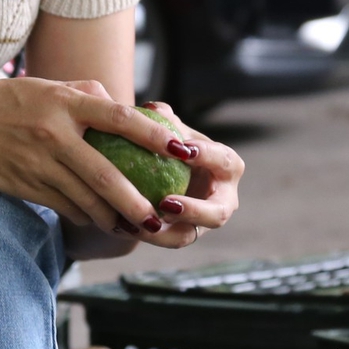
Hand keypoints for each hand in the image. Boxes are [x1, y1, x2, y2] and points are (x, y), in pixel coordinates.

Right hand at [0, 76, 196, 233]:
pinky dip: (86, 216)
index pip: (119, 118)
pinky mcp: (24, 185)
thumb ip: (86, 94)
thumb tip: (126, 109)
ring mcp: (37, 162)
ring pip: (84, 199)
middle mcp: (53, 133)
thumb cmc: (7, 100)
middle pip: (104, 174)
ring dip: (113, 217)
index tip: (182, 150)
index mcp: (64, 102)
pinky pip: (64, 206)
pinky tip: (102, 221)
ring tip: (136, 227)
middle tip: (158, 217)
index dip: (153, 135)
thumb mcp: (47, 86)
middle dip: (134, 201)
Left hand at [131, 101, 242, 248]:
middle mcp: (223, 199)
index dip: (207, 156)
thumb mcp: (167, 127)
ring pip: (187, 236)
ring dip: (163, 233)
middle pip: (218, 213)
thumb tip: (152, 108)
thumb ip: (162, 117)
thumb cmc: (168, 141)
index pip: (224, 160)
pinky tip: (122, 225)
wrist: (158, 171)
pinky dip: (144, 235)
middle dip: (195, 211)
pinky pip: (163, 240)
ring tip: (139, 223)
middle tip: (164, 202)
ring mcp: (203, 222)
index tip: (182, 150)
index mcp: (226, 166)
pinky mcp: (181, 236)